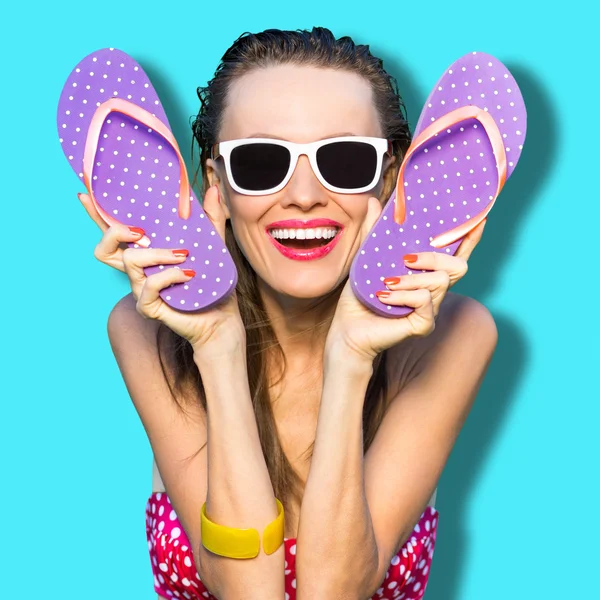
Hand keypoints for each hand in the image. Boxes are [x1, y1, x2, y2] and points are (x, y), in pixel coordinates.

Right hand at [80, 185, 243, 351]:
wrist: (222, 318)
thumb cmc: (213, 285)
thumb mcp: (214, 244)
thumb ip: (210, 218)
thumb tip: (211, 190)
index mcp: (147, 253)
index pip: (116, 233)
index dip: (97, 216)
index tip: (86, 194)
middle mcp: (138, 271)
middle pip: (104, 251)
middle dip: (115, 233)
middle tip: (141, 231)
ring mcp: (140, 289)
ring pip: (130, 261)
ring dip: (156, 253)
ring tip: (183, 255)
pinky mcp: (148, 306)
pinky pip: (149, 285)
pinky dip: (170, 276)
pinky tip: (189, 274)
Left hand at [326, 196, 485, 362]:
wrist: (347, 331)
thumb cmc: (359, 298)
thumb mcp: (365, 260)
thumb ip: (374, 232)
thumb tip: (374, 202)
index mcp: (424, 274)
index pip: (454, 254)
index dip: (469, 238)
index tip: (479, 218)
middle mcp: (433, 291)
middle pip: (458, 267)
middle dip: (434, 257)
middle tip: (406, 259)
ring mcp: (430, 309)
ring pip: (440, 282)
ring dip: (410, 279)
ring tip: (386, 283)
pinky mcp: (423, 325)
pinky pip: (425, 301)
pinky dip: (403, 296)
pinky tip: (384, 296)